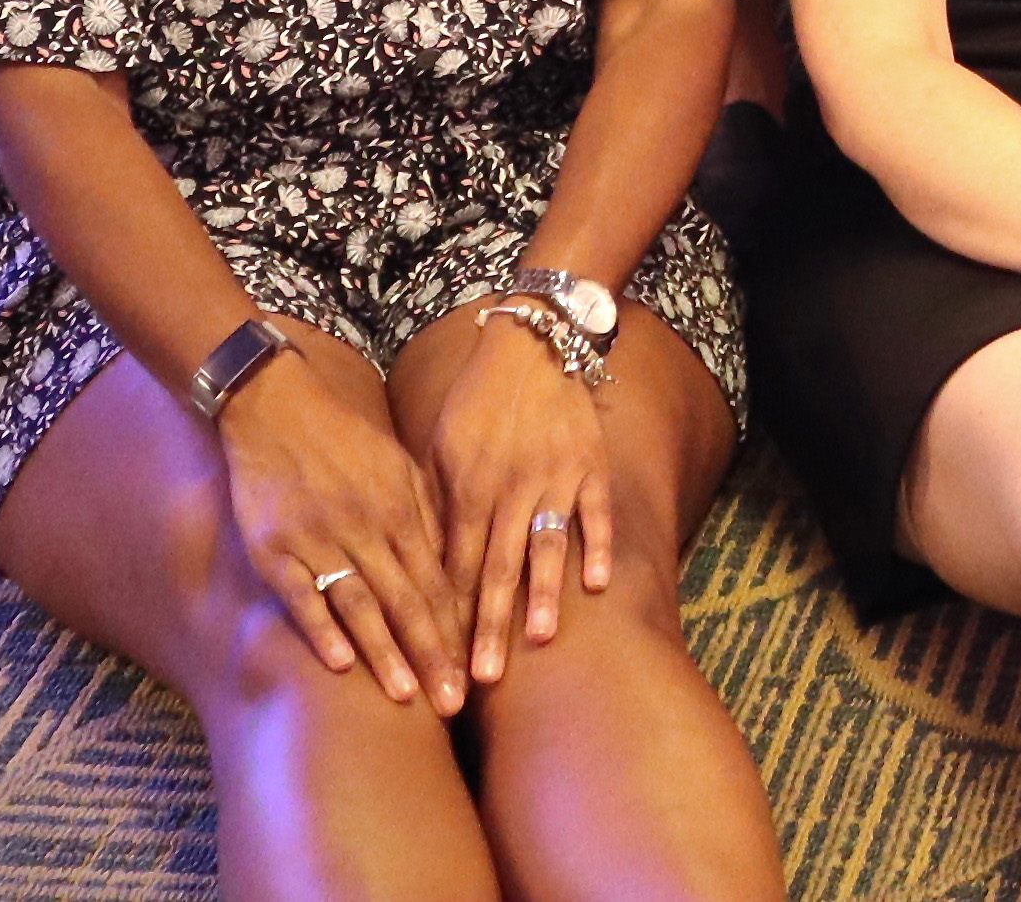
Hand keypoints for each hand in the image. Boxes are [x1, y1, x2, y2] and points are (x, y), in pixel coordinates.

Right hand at [213, 332, 468, 711]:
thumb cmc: (344, 440)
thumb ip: (426, 515)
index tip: (475, 672)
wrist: (275, 405)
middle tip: (453, 703)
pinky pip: (303, 594)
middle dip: (433, 654)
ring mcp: (319, 539)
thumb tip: (456, 566)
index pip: (438, 581)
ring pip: (361, 604)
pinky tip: (342, 663)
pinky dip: (322, 629)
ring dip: (386, 653)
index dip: (458, 629)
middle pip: (407, 601)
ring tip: (408, 696)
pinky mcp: (274, 547)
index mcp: (402, 509)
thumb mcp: (398, 466)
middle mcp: (366, 527)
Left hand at [422, 304, 613, 685]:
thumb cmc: (477, 401)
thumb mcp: (440, 448)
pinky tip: (598, 584)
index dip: (445, 617)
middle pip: (495, 569)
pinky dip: (599, 546)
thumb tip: (422, 566)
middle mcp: (508, 490)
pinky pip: (596, 512)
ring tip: (540, 640)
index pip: (452, 566)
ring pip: (545, 546)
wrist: (532, 343)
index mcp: (466, 488)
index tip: (439, 661)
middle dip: (486, 627)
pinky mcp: (591, 464)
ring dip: (542, 595)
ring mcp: (554, 479)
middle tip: (480, 678)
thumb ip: (435, 506)